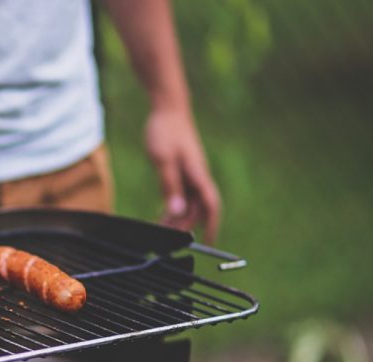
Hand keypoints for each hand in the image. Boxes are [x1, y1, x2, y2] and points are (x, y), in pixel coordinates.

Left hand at [145, 107, 220, 243]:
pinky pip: (182, 194)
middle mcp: (198, 177)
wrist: (168, 109)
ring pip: (189, 203)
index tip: (208, 242)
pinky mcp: (183, 170)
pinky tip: (163, 214)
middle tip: (166, 238)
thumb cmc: (166, 131)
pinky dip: (174, 206)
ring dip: (178, 217)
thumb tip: (177, 211)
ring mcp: (191, 174)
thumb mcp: (163, 160)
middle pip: (197, 209)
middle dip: (185, 226)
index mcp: (198, 175)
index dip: (211, 225)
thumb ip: (170, 186)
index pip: (211, 206)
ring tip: (161, 228)